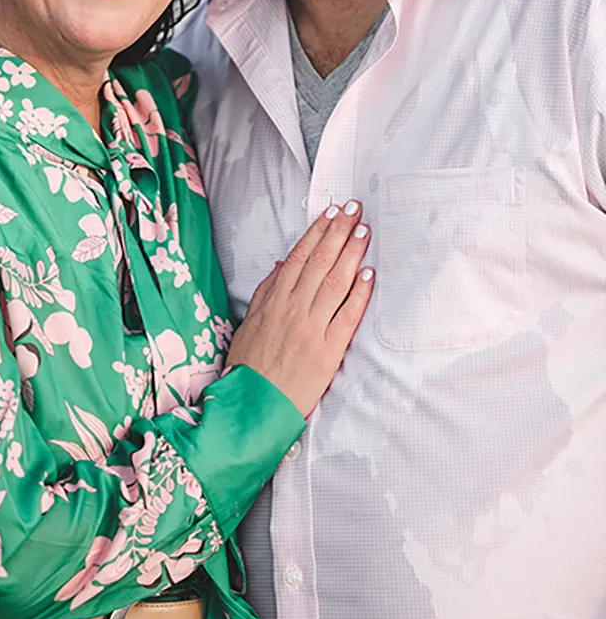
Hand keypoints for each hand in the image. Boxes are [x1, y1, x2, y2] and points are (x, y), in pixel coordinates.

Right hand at [226, 200, 372, 417]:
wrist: (252, 407)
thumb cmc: (249, 367)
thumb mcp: (249, 324)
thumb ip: (266, 292)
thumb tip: (283, 264)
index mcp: (274, 302)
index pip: (300, 257)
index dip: (317, 232)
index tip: (332, 213)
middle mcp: (293, 310)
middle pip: (321, 262)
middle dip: (340, 232)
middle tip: (356, 210)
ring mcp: (312, 329)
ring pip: (335, 282)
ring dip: (352, 254)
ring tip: (364, 231)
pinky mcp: (328, 351)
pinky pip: (347, 317)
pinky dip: (359, 294)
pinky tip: (369, 275)